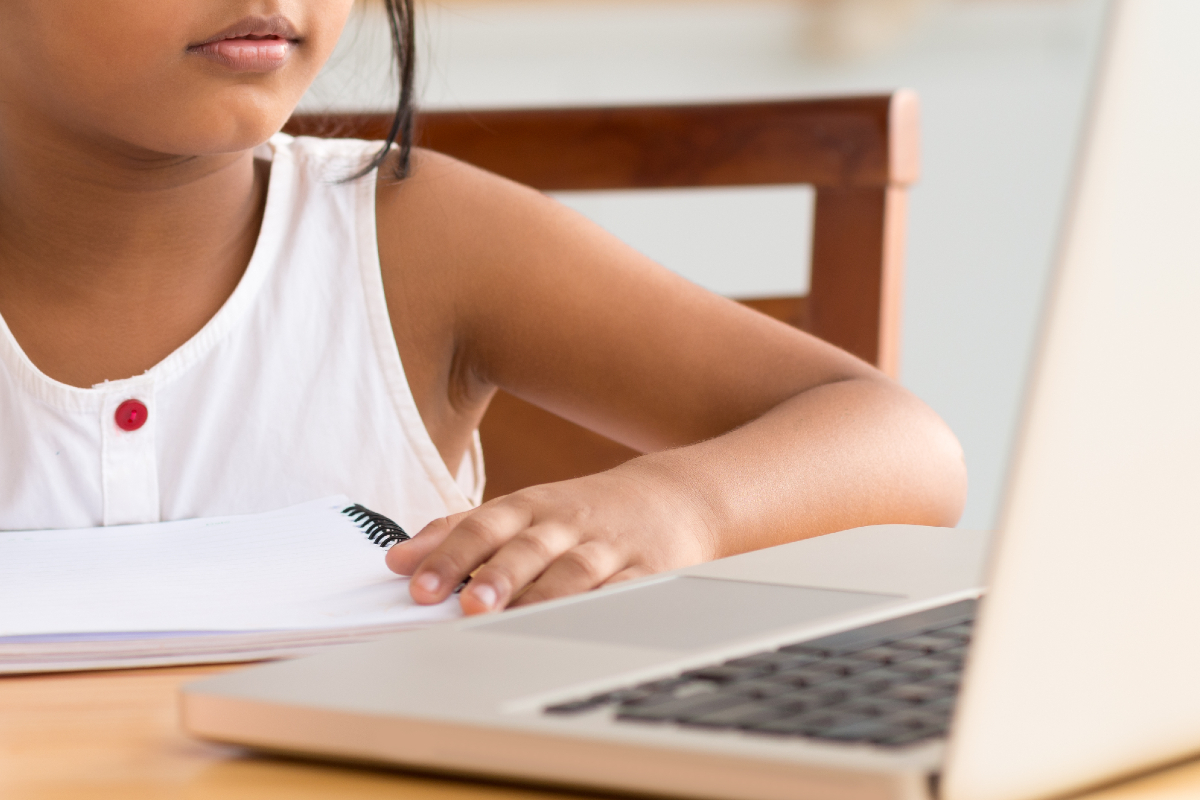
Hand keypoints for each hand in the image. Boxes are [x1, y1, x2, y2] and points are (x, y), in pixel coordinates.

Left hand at [385, 467, 716, 613]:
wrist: (676, 496)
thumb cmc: (584, 511)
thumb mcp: (525, 508)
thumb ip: (463, 532)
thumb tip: (398, 560)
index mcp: (531, 507)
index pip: (482, 526)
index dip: (448, 554)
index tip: (413, 582)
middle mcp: (566, 525)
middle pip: (524, 548)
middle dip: (492, 575)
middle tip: (464, 602)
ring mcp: (606, 549)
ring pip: (571, 572)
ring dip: (538, 597)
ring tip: (508, 619)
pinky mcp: (646, 573)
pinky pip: (622, 593)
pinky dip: (600, 609)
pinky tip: (577, 626)